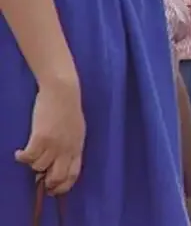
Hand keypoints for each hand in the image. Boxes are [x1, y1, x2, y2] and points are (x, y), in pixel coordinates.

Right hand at [15, 80, 84, 194]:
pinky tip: (20, 152)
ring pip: (39, 167)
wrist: (63, 93)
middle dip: (47, 183)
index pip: (73, 174)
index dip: (63, 186)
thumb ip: (71, 147)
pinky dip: (22, 157)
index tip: (54, 190)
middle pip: (57, 176)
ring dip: (33, 165)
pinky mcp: (40, 138)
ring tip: (31, 155)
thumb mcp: (77, 131)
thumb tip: (61, 162)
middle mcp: (67, 149)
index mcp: (77, 147)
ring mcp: (54, 144)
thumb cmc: (69, 110)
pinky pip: (29, 157)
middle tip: (38, 180)